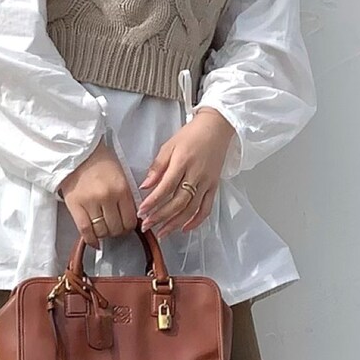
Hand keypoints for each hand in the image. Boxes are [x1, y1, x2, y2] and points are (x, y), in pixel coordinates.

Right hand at [58, 139, 138, 249]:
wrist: (77, 151)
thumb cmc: (99, 160)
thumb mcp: (121, 175)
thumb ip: (127, 196)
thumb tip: (132, 218)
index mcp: (122, 188)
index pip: (130, 219)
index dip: (130, 227)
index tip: (126, 226)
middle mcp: (107, 197)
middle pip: (117, 228)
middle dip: (117, 231)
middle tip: (114, 228)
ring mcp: (90, 202)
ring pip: (102, 231)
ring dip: (104, 234)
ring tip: (103, 230)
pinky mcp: (75, 205)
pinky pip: (85, 230)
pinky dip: (91, 240)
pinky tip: (94, 242)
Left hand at [137, 109, 234, 238]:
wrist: (217, 128)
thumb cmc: (191, 135)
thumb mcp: (169, 145)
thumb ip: (157, 167)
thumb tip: (145, 186)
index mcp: (183, 162)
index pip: (166, 187)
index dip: (153, 202)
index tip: (141, 212)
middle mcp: (196, 174)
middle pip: (178, 202)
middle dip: (161, 217)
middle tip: (147, 226)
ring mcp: (207, 182)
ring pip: (191, 208)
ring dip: (175, 223)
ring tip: (162, 232)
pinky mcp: (214, 186)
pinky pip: (207, 208)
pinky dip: (196, 220)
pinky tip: (185, 228)